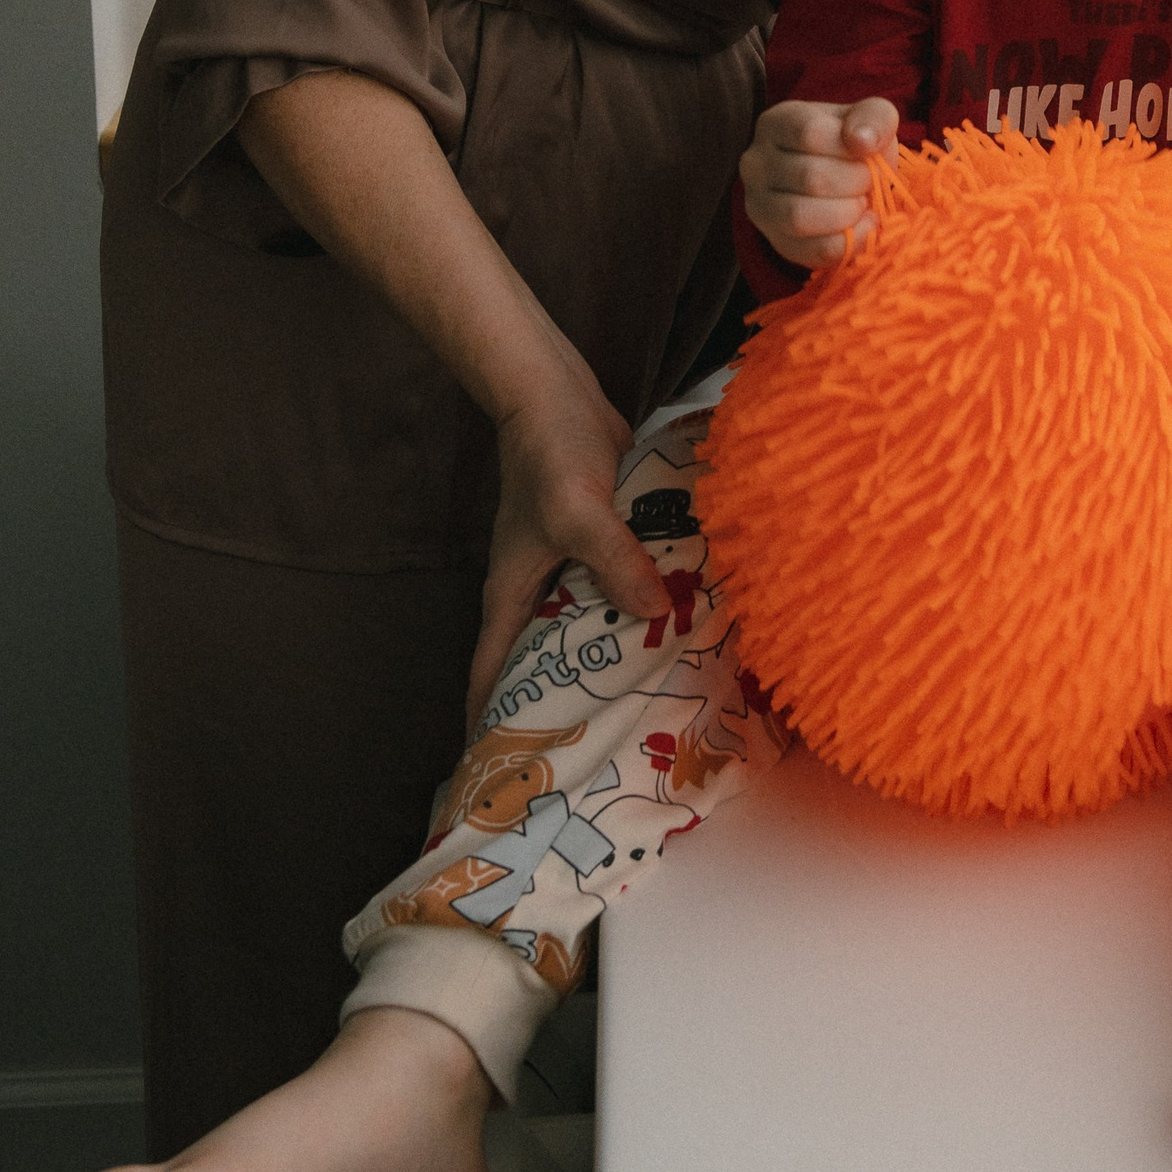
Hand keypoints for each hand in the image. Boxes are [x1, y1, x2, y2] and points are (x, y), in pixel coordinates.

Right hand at [468, 351, 664, 728]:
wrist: (558, 393)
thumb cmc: (551, 454)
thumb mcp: (579, 513)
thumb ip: (614, 561)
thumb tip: (654, 614)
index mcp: (511, 595)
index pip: (490, 676)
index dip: (494, 727)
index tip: (511, 778)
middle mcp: (537, 589)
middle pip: (545, 661)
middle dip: (567, 704)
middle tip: (604, 751)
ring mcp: (571, 566)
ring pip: (590, 626)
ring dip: (616, 654)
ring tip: (655, 701)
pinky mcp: (604, 543)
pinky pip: (622, 588)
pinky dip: (642, 608)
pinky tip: (681, 628)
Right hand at [740, 95, 899, 267]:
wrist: (846, 182)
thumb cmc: (853, 144)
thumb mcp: (870, 118)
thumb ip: (874, 117)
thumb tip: (862, 141)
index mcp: (777, 123)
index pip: (810, 133)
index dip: (850, 147)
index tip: (868, 152)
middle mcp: (756, 163)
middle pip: (810, 177)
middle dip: (856, 182)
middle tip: (869, 181)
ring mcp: (759, 205)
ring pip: (800, 217)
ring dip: (847, 212)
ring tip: (862, 202)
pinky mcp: (776, 241)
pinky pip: (812, 250)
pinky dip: (849, 241)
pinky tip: (864, 226)